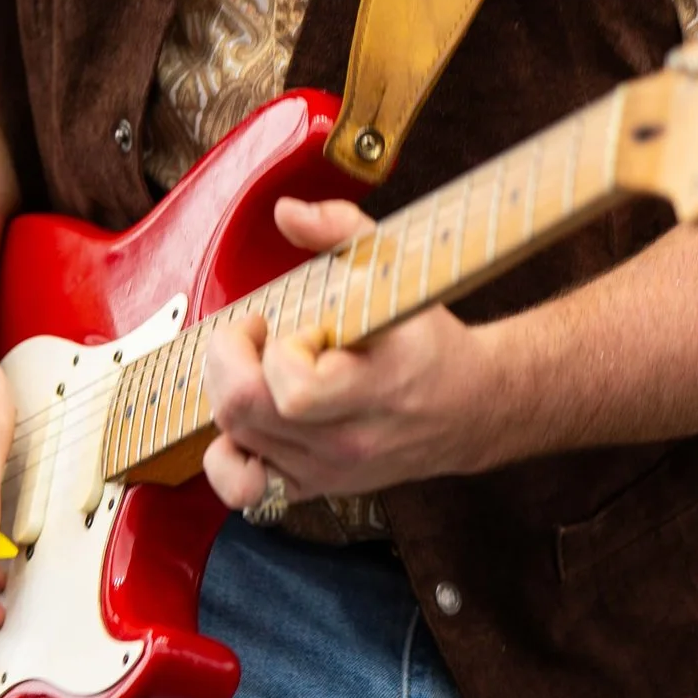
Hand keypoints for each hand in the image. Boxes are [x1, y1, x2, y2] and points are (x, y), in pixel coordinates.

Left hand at [204, 197, 500, 515]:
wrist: (471, 406)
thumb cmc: (429, 340)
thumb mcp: (397, 270)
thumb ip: (342, 231)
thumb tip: (287, 211)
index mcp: (378, 387)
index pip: (296, 392)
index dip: (274, 351)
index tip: (284, 324)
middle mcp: (350, 439)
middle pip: (246, 414)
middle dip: (228, 361)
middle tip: (250, 334)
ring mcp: (328, 468)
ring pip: (236, 439)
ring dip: (230, 391)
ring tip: (259, 365)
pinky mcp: (313, 484)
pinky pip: (241, 485)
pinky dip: (226, 453)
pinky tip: (246, 420)